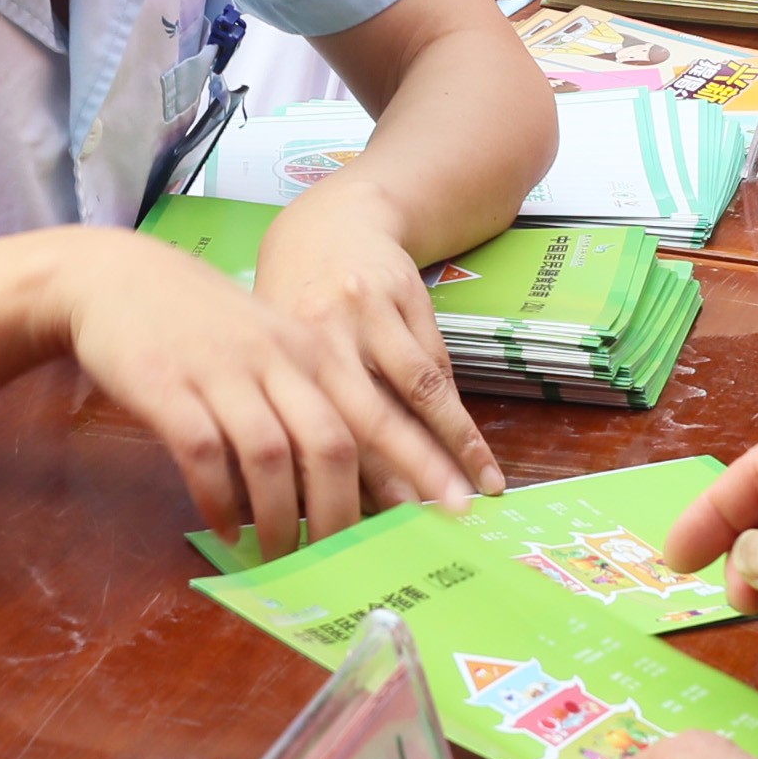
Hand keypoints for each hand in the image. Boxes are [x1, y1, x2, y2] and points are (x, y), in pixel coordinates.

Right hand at [58, 231, 488, 546]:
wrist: (118, 277)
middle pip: (330, 443)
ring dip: (280, 517)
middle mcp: (275, 357)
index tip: (448, 511)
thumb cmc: (203, 321)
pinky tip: (226, 529)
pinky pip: (205, 455)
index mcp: (310, 347)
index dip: (416, 466)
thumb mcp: (271, 342)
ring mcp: (222, 371)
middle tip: (346, 560)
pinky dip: (220, 501)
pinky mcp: (168, 387)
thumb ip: (309, 393)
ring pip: (271, 456)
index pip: (377, 413)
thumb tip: (352, 472)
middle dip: (345, 512)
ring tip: (279, 555)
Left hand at [250, 193, 507, 550]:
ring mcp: (371, 311)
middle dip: (412, 471)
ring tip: (480, 490)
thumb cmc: (294, 304)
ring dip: (453, 443)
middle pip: (371, 414)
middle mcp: (323, 333)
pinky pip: (438, 362)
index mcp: (280, 358)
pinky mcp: (410, 296)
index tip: (367, 536)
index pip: (315, 433)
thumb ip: (292, 418)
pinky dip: (457, 412)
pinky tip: (474, 453)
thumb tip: (313, 505)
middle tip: (440, 519)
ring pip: (419, 387)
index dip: (343, 487)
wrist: (333, 222)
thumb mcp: (277, 353)